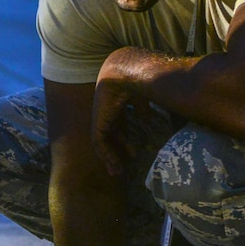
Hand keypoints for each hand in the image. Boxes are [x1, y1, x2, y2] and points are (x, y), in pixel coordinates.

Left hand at [93, 47, 145, 176]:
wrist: (126, 73)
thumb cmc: (137, 81)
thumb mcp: (141, 98)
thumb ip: (142, 109)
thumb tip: (147, 119)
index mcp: (116, 104)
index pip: (119, 125)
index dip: (125, 139)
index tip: (134, 152)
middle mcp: (106, 111)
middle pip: (110, 135)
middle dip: (116, 151)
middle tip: (122, 167)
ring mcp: (100, 117)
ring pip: (103, 142)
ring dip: (110, 158)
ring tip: (118, 172)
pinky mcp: (98, 123)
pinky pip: (99, 144)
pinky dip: (106, 156)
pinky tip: (114, 165)